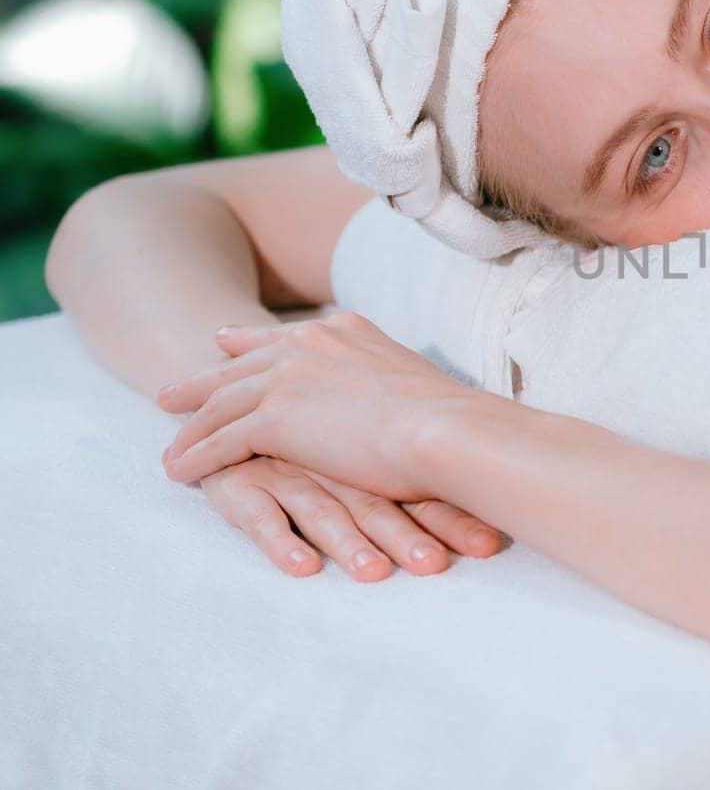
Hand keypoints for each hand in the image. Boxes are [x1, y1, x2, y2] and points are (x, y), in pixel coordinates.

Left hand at [157, 311, 482, 501]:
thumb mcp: (411, 378)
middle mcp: (309, 343)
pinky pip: (219, 441)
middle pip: (238, 366)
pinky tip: (178, 472)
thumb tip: (397, 396)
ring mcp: (288, 378)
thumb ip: (384, 377)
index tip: (221, 342)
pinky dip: (195, 457)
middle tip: (170, 394)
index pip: (282, 338)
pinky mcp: (273, 418)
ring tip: (170, 448)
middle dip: (201, 382)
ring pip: (220, 404)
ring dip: (190, 429)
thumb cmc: (447, 417)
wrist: (444, 429)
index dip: (246, 344)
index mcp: (344, 330)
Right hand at [200, 456, 503, 580]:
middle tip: (437, 566)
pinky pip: (261, 517)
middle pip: (376, 503)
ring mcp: (286, 473)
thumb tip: (487, 510)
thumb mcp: (357, 449)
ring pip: (322, 511)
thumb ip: (413, 473)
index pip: (418, 488)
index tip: (490, 546)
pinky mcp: (240, 486)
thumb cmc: (304, 434)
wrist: (229, 391)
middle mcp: (332, 465)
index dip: (453, 517)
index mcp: (368, 454)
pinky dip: (281, 543)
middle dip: (408, 536)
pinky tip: (302, 568)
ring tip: (375, 575)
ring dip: (350, 545)